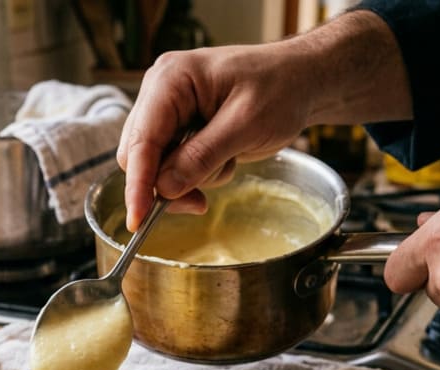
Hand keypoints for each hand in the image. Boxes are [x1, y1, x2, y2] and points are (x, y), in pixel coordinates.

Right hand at [115, 10, 410, 230]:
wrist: (301, 81)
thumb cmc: (281, 88)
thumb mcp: (246, 124)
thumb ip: (203, 156)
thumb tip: (165, 188)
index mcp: (171, 80)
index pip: (141, 140)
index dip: (138, 183)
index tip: (138, 219)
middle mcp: (161, 93)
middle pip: (140, 155)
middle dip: (168, 183)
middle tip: (199, 202)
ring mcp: (169, 111)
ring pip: (156, 165)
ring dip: (190, 177)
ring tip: (229, 160)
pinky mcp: (180, 128)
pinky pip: (173, 165)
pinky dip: (198, 173)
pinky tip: (226, 157)